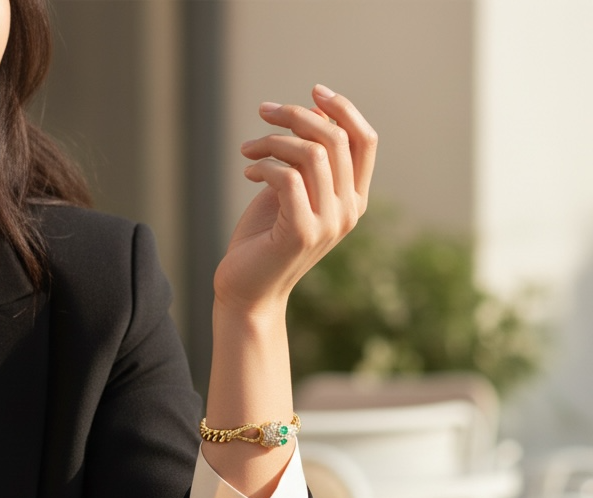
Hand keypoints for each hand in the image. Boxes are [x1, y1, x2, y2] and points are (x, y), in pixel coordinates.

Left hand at [213, 84, 376, 319]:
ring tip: (248, 150)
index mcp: (353, 199)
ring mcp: (328, 223)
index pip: (365, 140)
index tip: (313, 91)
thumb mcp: (290, 191)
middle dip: (296, 116)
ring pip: (311, 153)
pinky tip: (248, 171)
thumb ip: (306, 158)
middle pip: (335, 139)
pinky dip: (264, 165)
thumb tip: (315, 110)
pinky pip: (287, 177)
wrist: (245, 291)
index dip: (343, 109)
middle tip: (263, 112)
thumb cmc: (263, 240)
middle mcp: (348, 211)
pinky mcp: (301, 232)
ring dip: (273, 140)